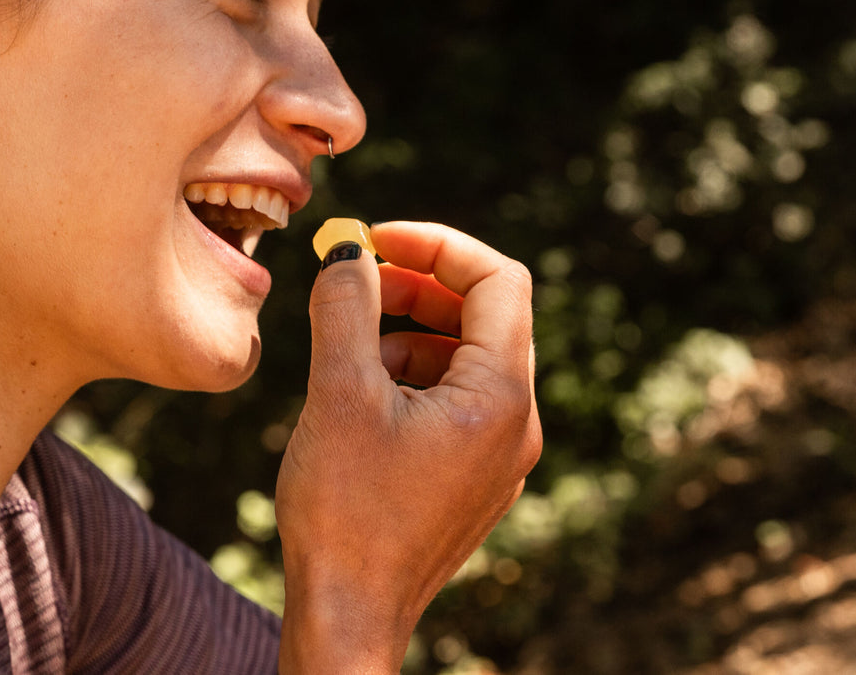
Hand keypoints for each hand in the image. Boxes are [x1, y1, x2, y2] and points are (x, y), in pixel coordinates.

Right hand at [275, 221, 540, 673]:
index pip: (499, 280)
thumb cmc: (344, 509)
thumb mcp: (339, 393)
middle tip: (357, 280)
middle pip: (486, 316)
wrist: (349, 616)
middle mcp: (516, 423)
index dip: (437, 244)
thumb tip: (349, 252)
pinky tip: (360, 396)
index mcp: (501, 397)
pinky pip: (455, 400)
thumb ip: (347, 309)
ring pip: (466, 358)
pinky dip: (411, 376)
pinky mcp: (472, 477)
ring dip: (410, 331)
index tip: (377, 239)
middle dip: (420, 286)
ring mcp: (498, 455)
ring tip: (349, 349)